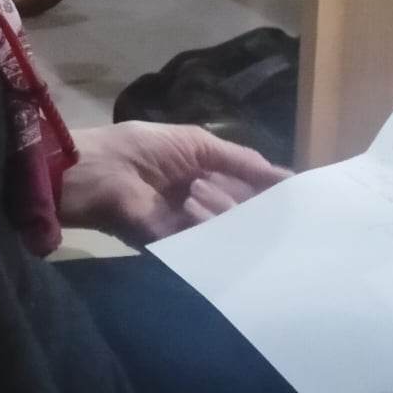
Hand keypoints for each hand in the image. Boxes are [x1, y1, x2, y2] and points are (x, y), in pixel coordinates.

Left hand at [58, 122, 289, 245]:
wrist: (97, 171)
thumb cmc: (141, 148)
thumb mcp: (195, 143)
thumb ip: (239, 159)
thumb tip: (285, 175)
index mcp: (209, 176)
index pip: (250, 189)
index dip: (270, 191)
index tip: (296, 196)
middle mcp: (204, 204)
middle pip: (245, 212)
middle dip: (246, 201)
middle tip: (225, 186)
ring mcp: (189, 228)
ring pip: (227, 228)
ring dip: (218, 208)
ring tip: (193, 192)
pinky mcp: (175, 248)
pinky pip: (203, 244)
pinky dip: (202, 226)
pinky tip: (190, 208)